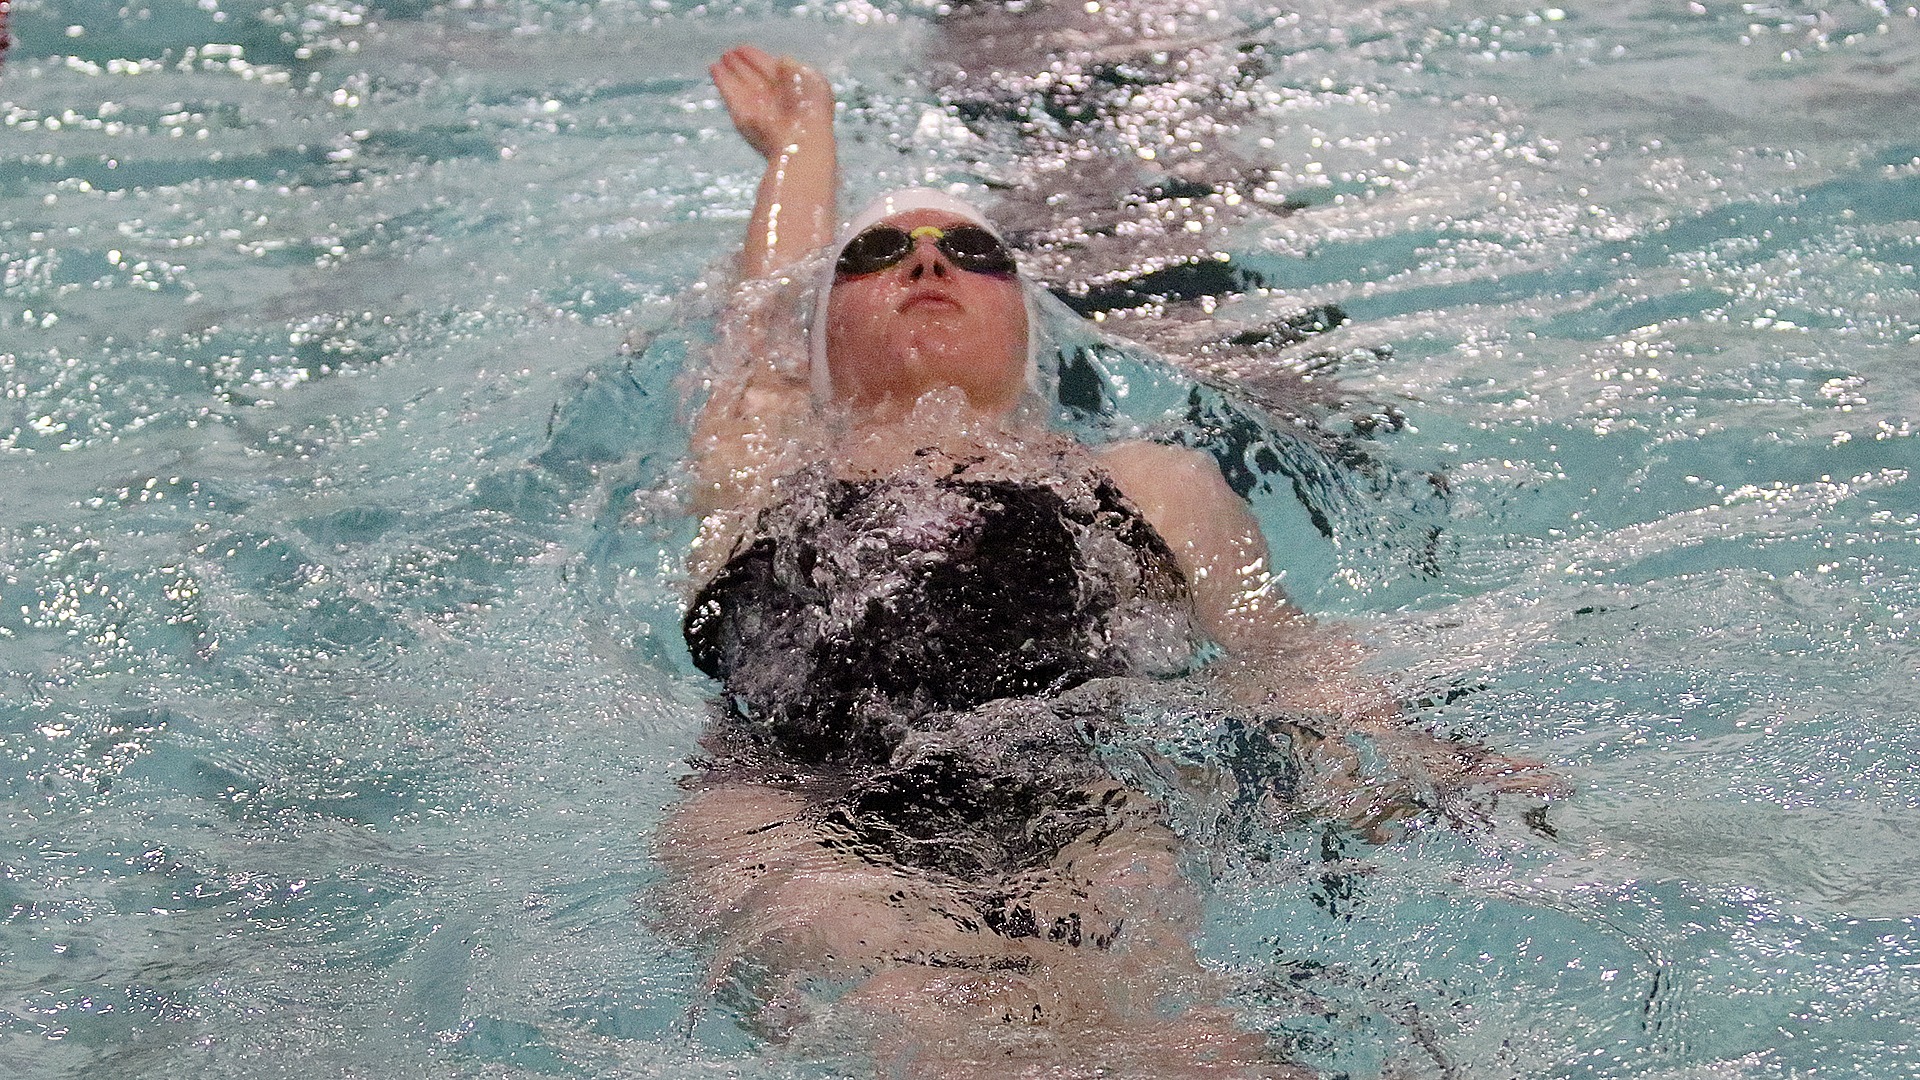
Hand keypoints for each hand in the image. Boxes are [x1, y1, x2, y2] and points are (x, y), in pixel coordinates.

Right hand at [709, 45, 833, 162]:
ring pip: (742, 84)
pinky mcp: (742, 115)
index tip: (744, 48)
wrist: (799, 138)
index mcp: (794, 88)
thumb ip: (793, 68)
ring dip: (731, 70)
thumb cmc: (810, 107)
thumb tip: (780, 63)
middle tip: (729, 52)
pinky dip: (722, 80)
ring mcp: (758, 106)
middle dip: (743, 64)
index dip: (758, 58)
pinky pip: (730, 93)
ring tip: (721, 58)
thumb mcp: (811, 78)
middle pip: (755, 77)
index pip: (773, 69)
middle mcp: (775, 97)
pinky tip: (714, 68)